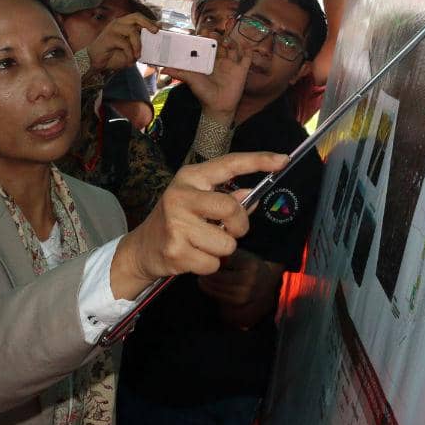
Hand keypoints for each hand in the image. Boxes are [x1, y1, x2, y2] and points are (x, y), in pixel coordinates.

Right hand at [86, 13, 158, 72]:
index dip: (150, 21)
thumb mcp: (130, 49)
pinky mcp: (108, 37)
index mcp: (124, 24)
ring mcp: (113, 29)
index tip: (160, 27)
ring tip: (137, 56)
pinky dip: (129, 53)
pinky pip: (124, 43)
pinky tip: (128, 60)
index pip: (139, 18)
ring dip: (138, 45)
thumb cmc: (113, 55)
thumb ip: (140, 42)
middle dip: (147, 23)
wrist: (96, 62)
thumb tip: (154, 40)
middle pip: (136, 16)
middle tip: (155, 32)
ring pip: (131, 31)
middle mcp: (119, 23)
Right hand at [110, 151, 287, 298]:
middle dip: (239, 226)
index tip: (283, 159)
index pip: (229, 163)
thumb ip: (228, 197)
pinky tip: (193, 256)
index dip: (258, 160)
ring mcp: (176, 223)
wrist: (141, 249)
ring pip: (227, 243)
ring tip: (203, 244)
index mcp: (191, 177)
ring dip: (222, 249)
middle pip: (232, 209)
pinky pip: (214, 263)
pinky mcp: (175, 250)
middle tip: (229, 231)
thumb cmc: (177, 221)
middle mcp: (181, 196)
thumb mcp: (198, 201)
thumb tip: (256, 194)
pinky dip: (210, 264)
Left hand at [167, 40, 249, 123]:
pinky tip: (246, 46)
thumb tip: (163, 69)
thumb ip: (179, 73)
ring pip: (234, 48)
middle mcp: (220, 61)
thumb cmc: (204, 93)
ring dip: (231, 42)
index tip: (203, 32)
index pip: (208, 46)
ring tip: (226, 40)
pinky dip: (248, 51)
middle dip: (218, 37)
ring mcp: (231, 65)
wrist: (217, 107)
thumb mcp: (191, 80)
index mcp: (209, 61)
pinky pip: (247, 58)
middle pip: (221, 44)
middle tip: (213, 33)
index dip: (206, 38)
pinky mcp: (241, 70)